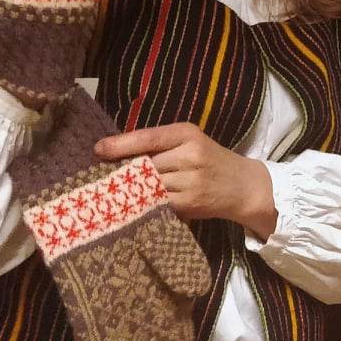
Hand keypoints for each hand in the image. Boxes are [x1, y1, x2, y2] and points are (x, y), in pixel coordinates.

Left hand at [96, 123, 277, 238]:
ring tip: (117, 194)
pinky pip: (157, 204)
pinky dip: (145, 205)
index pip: (148, 137)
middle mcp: (190, 155)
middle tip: (104, 178)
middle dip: (125, 172)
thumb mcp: (190, 143)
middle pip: (144, 165)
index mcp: (187, 134)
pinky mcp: (190, 202)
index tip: (98, 149)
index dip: (121, 145)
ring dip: (132, 191)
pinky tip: (137, 206)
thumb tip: (115, 154)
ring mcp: (191, 180)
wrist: (243, 186)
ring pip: (148, 186)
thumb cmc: (210, 161)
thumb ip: (160, 146)